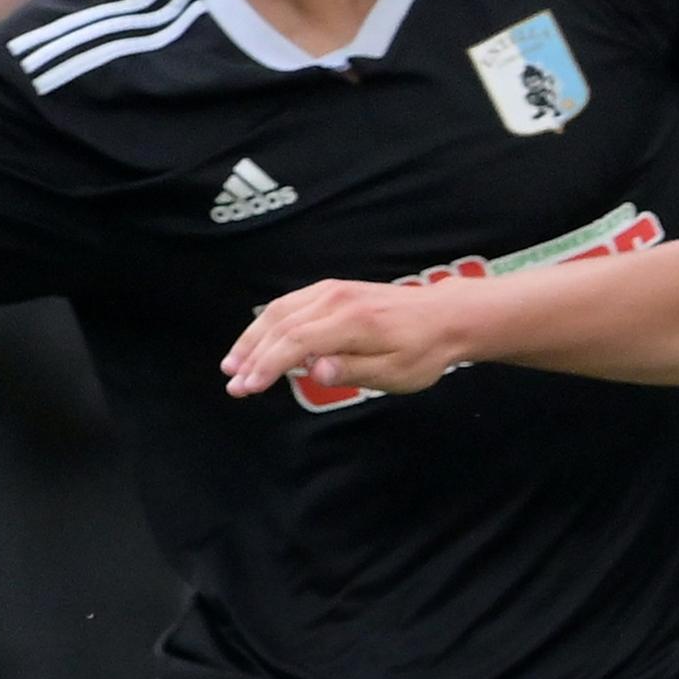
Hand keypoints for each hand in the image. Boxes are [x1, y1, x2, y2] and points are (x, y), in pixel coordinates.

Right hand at [224, 278, 469, 400]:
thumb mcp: (395, 372)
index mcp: (352, 321)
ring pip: (279, 311)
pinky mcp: (332, 290)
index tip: (248, 387)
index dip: (266, 365)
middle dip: (251, 356)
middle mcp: (336, 298)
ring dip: (253, 338)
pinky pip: (290, 305)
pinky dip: (268, 325)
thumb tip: (316, 371)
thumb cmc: (423, 351)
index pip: (296, 342)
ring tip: (233, 366)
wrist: (444, 317)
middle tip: (233, 385)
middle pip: (280, 325)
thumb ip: (353, 370)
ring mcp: (332, 290)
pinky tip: (257, 344)